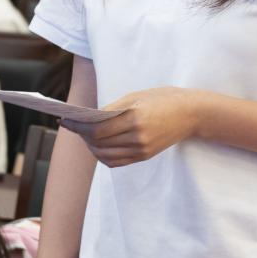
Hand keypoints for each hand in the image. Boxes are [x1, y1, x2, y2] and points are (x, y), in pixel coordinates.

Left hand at [62, 87, 204, 167]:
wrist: (191, 114)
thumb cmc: (163, 99)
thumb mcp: (136, 96)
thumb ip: (112, 108)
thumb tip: (88, 118)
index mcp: (134, 118)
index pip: (97, 128)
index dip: (78, 126)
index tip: (65, 120)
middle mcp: (137, 137)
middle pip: (98, 142)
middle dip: (82, 135)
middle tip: (74, 126)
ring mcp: (141, 149)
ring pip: (105, 155)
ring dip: (91, 146)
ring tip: (85, 135)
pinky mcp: (144, 156)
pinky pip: (116, 161)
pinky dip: (103, 155)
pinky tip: (98, 146)